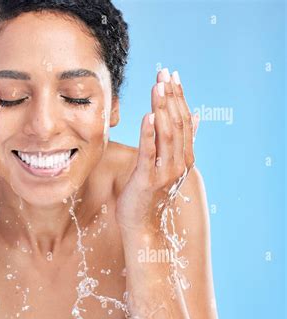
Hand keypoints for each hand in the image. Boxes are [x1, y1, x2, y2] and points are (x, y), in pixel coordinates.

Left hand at [116, 69, 198, 234]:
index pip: (184, 121)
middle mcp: (179, 163)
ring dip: (162, 108)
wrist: (142, 225)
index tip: (172, 76)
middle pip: (177, 123)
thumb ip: (180, 142)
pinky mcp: (147, 179)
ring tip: (157, 86)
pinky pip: (149, 152)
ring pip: (166, 134)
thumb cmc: (150, 194)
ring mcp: (165, 172)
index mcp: (184, 158)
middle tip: (164, 72)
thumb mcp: (168, 165)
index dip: (178, 97)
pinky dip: (149, 133)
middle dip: (170, 96)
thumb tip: (195, 116)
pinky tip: (147, 115)